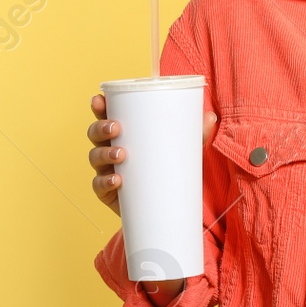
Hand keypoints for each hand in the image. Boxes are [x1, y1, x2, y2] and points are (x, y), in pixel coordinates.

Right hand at [89, 93, 217, 300]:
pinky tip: (116, 181)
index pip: (106, 115)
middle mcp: (109, 148)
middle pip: (95, 134)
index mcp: (124, 132)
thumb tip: (210, 116)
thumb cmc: (168, 167)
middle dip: (101, 128)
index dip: (99, 107)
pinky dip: (104, 182)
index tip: (99, 99)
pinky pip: (98, 186)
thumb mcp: (182, 148)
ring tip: (121, 154)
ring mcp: (106, 170)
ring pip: (95, 157)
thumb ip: (195, 133)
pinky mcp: (108, 192)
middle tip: (116, 128)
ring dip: (104, 153)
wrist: (165, 206)